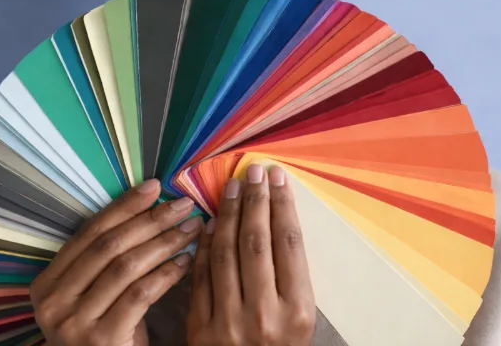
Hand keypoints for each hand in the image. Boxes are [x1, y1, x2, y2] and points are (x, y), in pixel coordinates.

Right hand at [30, 179, 202, 345]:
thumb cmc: (107, 334)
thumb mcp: (96, 296)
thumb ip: (108, 260)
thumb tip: (150, 208)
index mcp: (46, 284)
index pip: (90, 232)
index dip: (124, 206)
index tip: (154, 187)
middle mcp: (53, 302)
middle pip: (108, 245)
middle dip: (149, 220)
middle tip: (181, 205)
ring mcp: (74, 323)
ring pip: (125, 267)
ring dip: (163, 242)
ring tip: (190, 229)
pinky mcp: (101, 339)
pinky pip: (139, 294)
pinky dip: (165, 274)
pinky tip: (185, 262)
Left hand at [186, 164, 315, 345]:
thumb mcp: (299, 321)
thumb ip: (289, 277)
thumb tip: (275, 217)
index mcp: (297, 312)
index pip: (289, 244)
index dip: (282, 205)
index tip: (278, 177)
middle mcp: (264, 316)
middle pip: (258, 242)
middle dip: (255, 200)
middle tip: (253, 171)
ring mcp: (229, 323)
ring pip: (226, 253)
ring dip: (229, 215)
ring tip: (231, 187)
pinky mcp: (200, 329)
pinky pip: (201, 276)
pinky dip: (205, 245)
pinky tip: (209, 222)